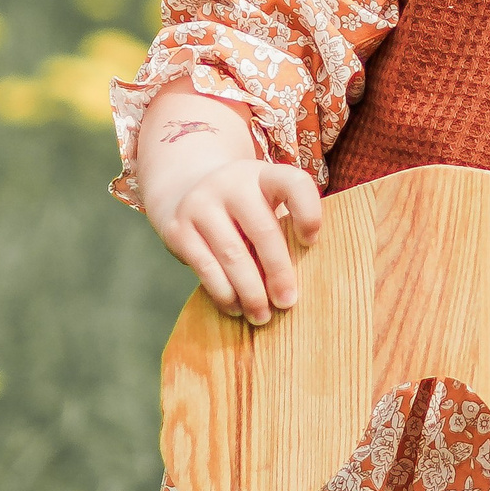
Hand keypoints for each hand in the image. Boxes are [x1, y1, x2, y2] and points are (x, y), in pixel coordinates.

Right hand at [149, 158, 323, 325]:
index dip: (308, 213)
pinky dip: (223, 292)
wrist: (183, 186)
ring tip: (262, 315)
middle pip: (263, 231)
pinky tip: (236, 308)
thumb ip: (282, 226)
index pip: (294, 184)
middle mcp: (232, 185)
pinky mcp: (177, 230)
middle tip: (288, 302)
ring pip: (233, 255)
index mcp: (263, 175)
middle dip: (279, 272)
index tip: (311, 242)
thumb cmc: (242, 205)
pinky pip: (205, 267)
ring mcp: (201, 205)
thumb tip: (296, 282)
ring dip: (250, 291)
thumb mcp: (263, 199)